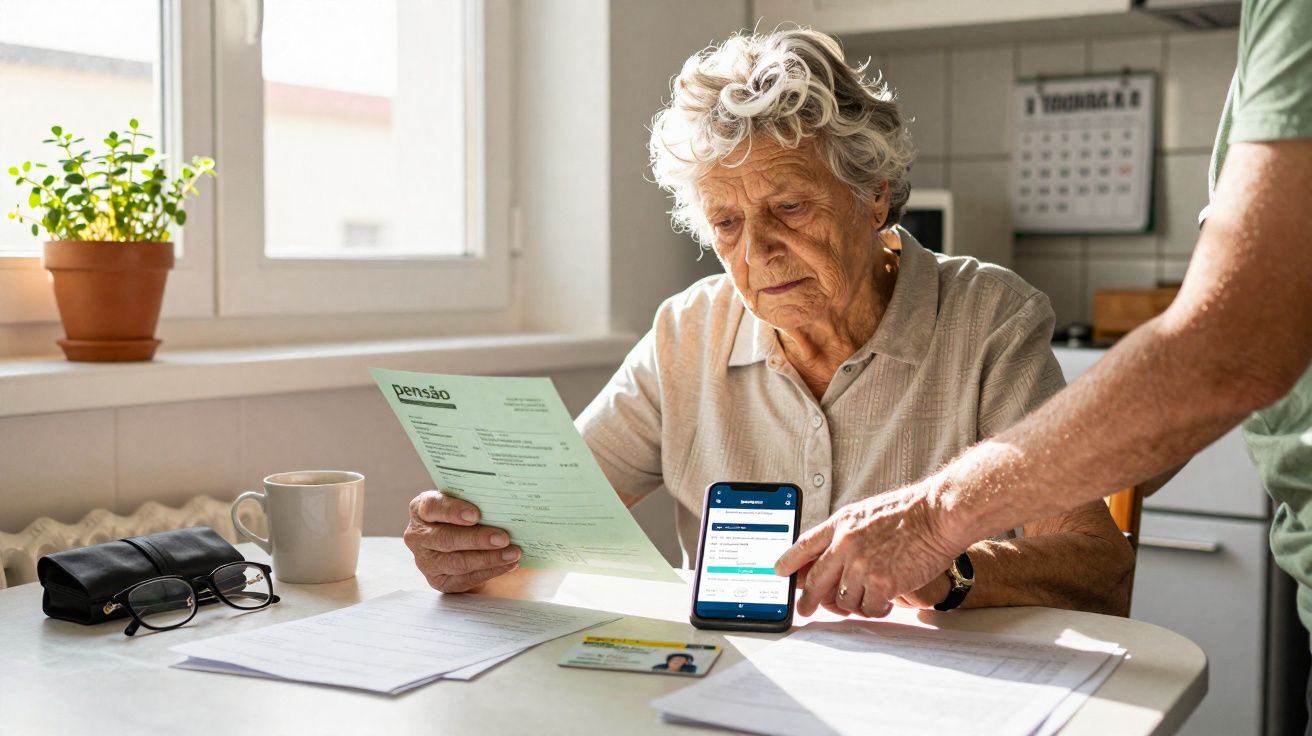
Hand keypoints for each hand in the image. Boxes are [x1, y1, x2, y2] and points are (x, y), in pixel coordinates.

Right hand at [404, 490, 520, 592]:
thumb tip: (504, 503)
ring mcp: (425, 561)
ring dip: (488, 558)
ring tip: (512, 553)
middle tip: (504, 538)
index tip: (476, 515)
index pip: (432, 507)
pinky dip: (490, 572)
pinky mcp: (438, 580)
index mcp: (421, 509)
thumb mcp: (464, 502)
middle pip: (446, 539)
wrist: (458, 540)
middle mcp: (418, 536)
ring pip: (457, 562)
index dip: (453, 511)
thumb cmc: (462, 516)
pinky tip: (507, 565)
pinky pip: (465, 579)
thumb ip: (475, 500)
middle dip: (477, 539)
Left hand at [774, 481, 961, 617]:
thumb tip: (830, 556)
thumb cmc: (909, 512)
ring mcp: (862, 566)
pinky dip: (874, 610)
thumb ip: (846, 533)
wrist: (937, 515)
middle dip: (808, 600)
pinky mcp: (881, 584)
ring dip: (853, 605)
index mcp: (841, 524)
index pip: (804, 545)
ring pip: (843, 600)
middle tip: (805, 609)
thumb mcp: (866, 513)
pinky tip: (882, 604)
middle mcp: (845, 545)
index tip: (778, 572)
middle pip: (816, 581)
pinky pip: (868, 608)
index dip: (788, 561)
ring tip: (867, 599)